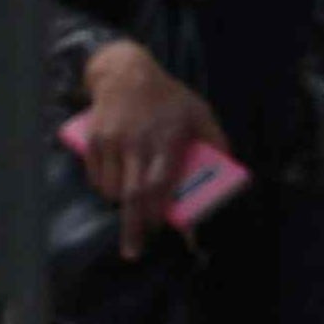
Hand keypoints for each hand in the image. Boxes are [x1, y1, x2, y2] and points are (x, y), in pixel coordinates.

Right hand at [66, 36, 222, 242]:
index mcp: (166, 140)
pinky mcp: (94, 140)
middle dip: (133, 227)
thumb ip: (216, 140)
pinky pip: (95, 177)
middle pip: (132, 195)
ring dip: (121, 205)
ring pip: (111, 189)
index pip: (160, 185)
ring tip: (131, 207)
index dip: (159, 213)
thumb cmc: (168, 96)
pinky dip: (104, 189)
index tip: (162, 231)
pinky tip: (114, 188)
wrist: (125, 71)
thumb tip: (229, 168)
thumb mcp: (200, 112)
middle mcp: (136, 144)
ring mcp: (112, 142)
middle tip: (133, 252)